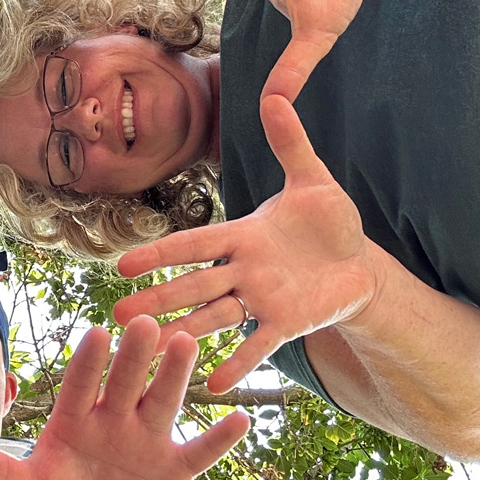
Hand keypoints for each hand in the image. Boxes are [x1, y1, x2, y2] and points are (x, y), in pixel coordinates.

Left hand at [0, 319, 247, 479]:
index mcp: (75, 418)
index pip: (81, 385)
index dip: (88, 363)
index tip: (95, 334)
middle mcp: (114, 418)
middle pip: (126, 382)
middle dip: (135, 356)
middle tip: (146, 321)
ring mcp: (147, 440)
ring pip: (164, 401)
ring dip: (176, 376)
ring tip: (189, 344)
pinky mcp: (175, 468)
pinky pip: (201, 451)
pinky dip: (220, 438)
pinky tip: (241, 418)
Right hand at [113, 95, 381, 393]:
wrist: (361, 262)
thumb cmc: (330, 220)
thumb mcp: (312, 179)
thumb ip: (290, 142)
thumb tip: (276, 94)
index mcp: (243, 234)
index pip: (195, 244)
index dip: (161, 253)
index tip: (124, 265)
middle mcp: (243, 270)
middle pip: (194, 285)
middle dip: (158, 299)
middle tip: (119, 315)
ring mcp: (260, 299)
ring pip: (214, 316)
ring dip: (183, 332)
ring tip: (150, 350)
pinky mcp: (285, 323)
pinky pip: (257, 344)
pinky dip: (236, 363)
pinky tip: (211, 385)